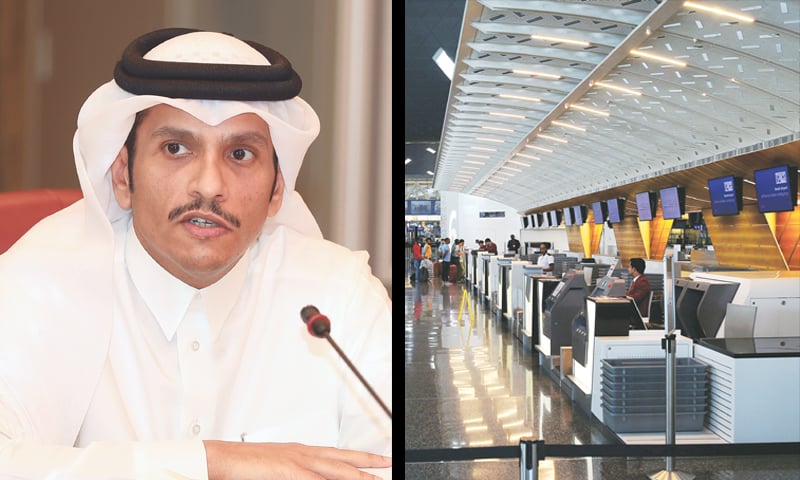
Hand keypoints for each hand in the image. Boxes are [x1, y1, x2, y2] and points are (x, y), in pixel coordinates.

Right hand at [204, 440, 391, 479]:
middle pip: (343, 458)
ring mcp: (297, 461)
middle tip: (388, 463)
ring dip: (357, 474)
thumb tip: (308, 478)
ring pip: (336, 468)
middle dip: (367, 462)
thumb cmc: (244, 465)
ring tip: (376, 479)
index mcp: (300, 452)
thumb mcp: (276, 469)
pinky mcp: (289, 470)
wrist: (222, 459)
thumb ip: (295, 474)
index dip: (357, 458)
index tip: (374, 461)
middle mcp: (303, 453)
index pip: (336, 454)